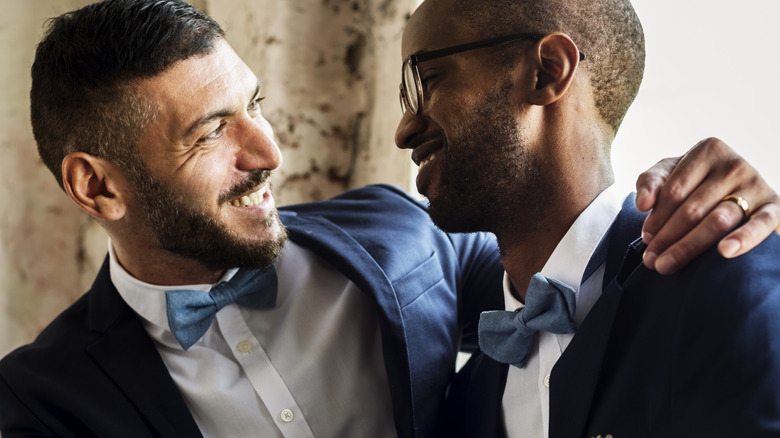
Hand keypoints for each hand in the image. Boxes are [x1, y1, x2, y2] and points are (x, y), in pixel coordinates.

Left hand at [635, 137, 779, 274]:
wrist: (741, 191)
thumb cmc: (696, 183)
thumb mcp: (670, 174)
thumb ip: (651, 182)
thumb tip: (643, 204)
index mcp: (708, 150)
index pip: (674, 190)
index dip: (656, 218)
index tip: (645, 239)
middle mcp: (734, 164)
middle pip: (692, 209)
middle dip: (668, 238)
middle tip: (651, 260)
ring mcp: (757, 184)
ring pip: (718, 220)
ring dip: (688, 246)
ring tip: (667, 266)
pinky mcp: (775, 206)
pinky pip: (760, 224)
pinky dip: (743, 238)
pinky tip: (724, 252)